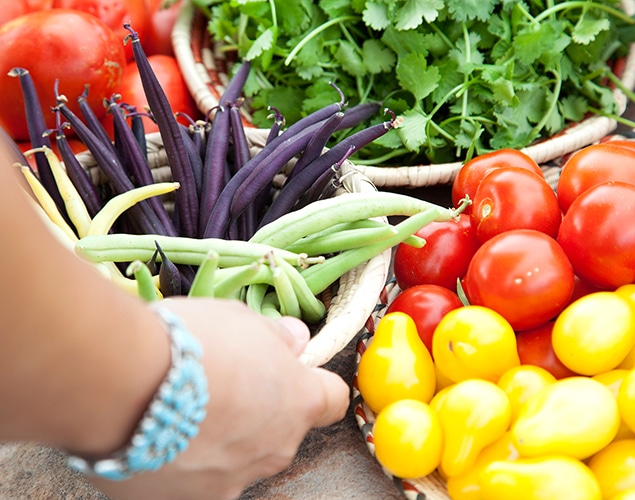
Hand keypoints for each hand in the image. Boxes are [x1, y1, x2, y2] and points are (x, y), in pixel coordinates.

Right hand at [91, 298, 349, 499]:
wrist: (120, 386)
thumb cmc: (191, 344)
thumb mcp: (241, 321)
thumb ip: (276, 336)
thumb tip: (296, 340)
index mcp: (297, 402)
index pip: (333, 399)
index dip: (315, 383)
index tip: (291, 371)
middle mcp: (275, 450)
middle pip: (282, 430)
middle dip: (261, 409)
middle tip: (221, 381)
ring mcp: (232, 482)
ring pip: (240, 457)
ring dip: (223, 437)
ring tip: (181, 407)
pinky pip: (198, 477)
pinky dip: (186, 458)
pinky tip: (157, 432)